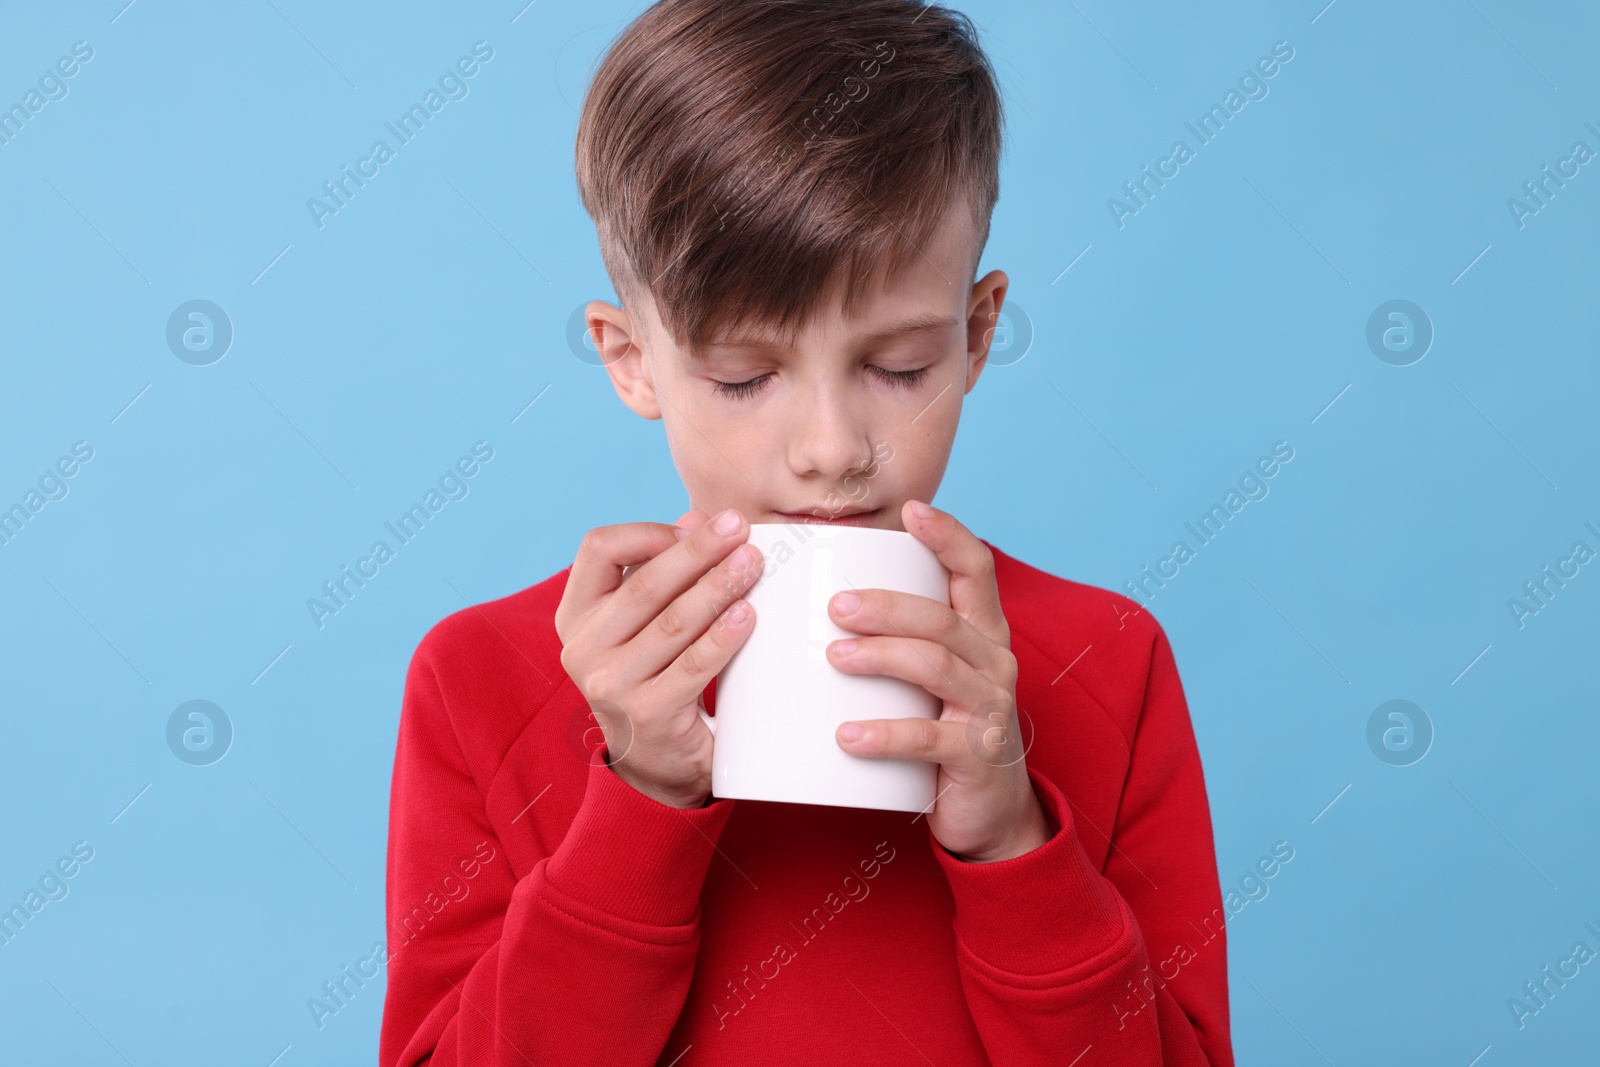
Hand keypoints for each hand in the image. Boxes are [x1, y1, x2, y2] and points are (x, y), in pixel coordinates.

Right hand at [554, 506, 762, 808]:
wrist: (655, 763)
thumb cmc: (655, 675)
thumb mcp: (645, 623)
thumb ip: (663, 571)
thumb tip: (696, 517)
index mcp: (576, 614)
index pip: (599, 550)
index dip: (648, 532)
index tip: (694, 527)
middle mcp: (583, 648)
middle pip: (645, 584)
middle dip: (698, 551)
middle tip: (739, 527)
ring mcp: (611, 684)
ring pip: (673, 622)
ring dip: (718, 587)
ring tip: (753, 563)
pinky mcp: (647, 714)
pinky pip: (693, 666)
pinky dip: (723, 637)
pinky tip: (748, 614)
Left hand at [827, 499, 1050, 862]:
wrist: (988, 812)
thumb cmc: (944, 726)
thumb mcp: (931, 676)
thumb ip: (898, 636)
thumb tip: (818, 596)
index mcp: (982, 631)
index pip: (976, 569)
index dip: (948, 535)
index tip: (910, 510)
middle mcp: (993, 661)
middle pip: (942, 618)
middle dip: (887, 605)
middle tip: (834, 606)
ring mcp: (988, 708)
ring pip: (936, 667)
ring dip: (881, 656)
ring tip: (834, 656)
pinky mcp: (975, 755)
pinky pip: (928, 738)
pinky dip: (885, 735)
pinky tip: (846, 736)